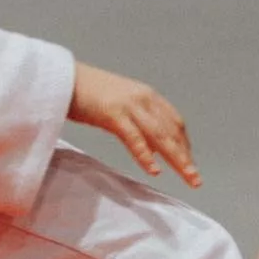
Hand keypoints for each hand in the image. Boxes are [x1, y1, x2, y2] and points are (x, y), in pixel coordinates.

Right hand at [68, 62, 199, 188]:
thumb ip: (137, 120)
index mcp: (146, 95)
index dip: (184, 144)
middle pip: (172, 131)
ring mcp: (129, 105)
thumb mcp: (119, 103)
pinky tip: (154, 170)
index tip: (188, 163)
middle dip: (185, 157)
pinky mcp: (112, 113)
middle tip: (195, 180)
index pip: (174, 122)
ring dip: (176, 159)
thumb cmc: (87, 93)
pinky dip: (146, 155)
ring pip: (160, 136)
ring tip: (187, 177)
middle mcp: (143, 98)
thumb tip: (152, 145)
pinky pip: (134, 138)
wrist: (62, 78)